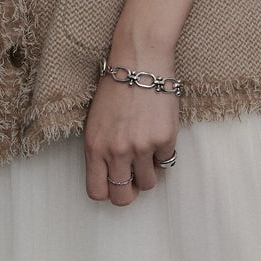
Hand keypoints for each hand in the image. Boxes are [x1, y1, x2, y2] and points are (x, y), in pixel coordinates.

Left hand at [82, 65, 177, 205]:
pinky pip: (166, 161)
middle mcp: (116, 151)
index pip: (97, 191)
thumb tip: (113, 175)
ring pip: (148, 183)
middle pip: (123, 197)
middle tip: (135, 178)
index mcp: (94, 148)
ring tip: (147, 149)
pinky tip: (158, 131)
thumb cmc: (116, 90)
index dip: (108, 193)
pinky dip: (163, 152)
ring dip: (149, 171)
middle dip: (130, 192)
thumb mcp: (96, 123)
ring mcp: (141, 147)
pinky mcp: (164, 140)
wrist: (139, 64)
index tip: (116, 185)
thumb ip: (100, 151)